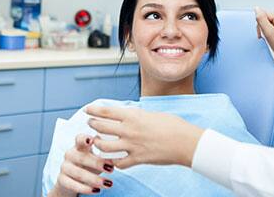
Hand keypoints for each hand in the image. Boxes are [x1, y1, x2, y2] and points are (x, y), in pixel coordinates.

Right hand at [49, 134, 113, 196]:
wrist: (71, 179)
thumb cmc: (88, 164)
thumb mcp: (95, 156)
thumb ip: (104, 153)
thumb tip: (118, 150)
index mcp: (79, 146)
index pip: (79, 139)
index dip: (84, 138)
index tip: (91, 139)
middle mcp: (70, 155)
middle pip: (82, 157)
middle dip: (97, 163)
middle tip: (111, 169)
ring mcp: (65, 167)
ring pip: (79, 173)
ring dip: (95, 179)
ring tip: (109, 183)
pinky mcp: (62, 180)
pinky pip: (73, 185)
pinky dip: (86, 189)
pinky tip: (97, 190)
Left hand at [86, 105, 203, 169]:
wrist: (186, 142)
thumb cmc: (174, 125)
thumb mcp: (152, 114)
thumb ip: (138, 116)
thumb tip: (129, 115)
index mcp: (133, 116)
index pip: (106, 111)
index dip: (93, 110)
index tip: (87, 110)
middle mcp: (129, 130)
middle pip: (100, 127)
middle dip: (92, 125)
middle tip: (91, 124)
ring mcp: (132, 146)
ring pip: (104, 146)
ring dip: (98, 144)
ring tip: (97, 142)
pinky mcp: (138, 159)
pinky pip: (118, 163)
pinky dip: (113, 162)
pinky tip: (113, 160)